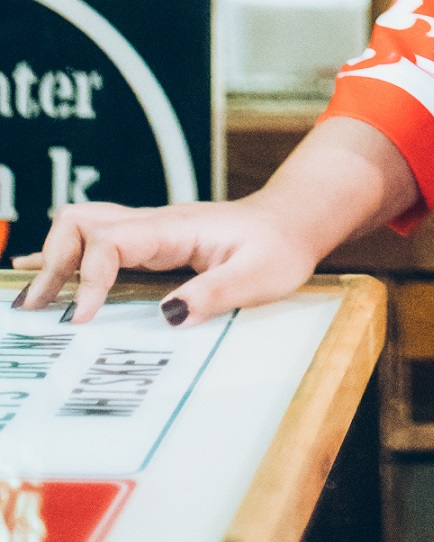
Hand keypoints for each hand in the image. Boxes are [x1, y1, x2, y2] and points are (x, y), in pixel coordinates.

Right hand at [9, 115, 418, 324]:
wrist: (294, 221)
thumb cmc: (280, 246)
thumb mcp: (260, 276)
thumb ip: (215, 293)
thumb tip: (168, 314)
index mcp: (176, 228)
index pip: (112, 242)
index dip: (90, 279)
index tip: (82, 321)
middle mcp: (154, 223)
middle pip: (82, 222)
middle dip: (54, 263)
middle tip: (40, 312)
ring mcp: (149, 229)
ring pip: (83, 226)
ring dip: (54, 260)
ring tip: (32, 303)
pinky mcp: (149, 241)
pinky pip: (97, 240)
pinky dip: (65, 257)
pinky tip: (38, 277)